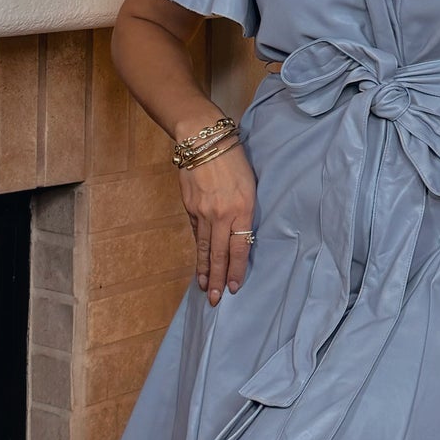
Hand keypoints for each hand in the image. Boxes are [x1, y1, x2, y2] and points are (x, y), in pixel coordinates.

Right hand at [180, 143, 256, 304]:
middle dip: (218, 279)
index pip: (240, 248)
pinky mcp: (189, 207)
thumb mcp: (250, 184)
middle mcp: (221, 214)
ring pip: (204, 247)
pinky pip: (196, 232)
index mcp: (242, 208)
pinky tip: (199, 262)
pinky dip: (197, 249)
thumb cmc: (234, 159)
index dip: (237, 270)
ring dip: (204, 270)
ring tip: (204, 288)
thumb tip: (239, 234)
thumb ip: (245, 211)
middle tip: (215, 301)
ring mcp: (202, 212)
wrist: (203, 139)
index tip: (235, 288)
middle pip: (219, 254)